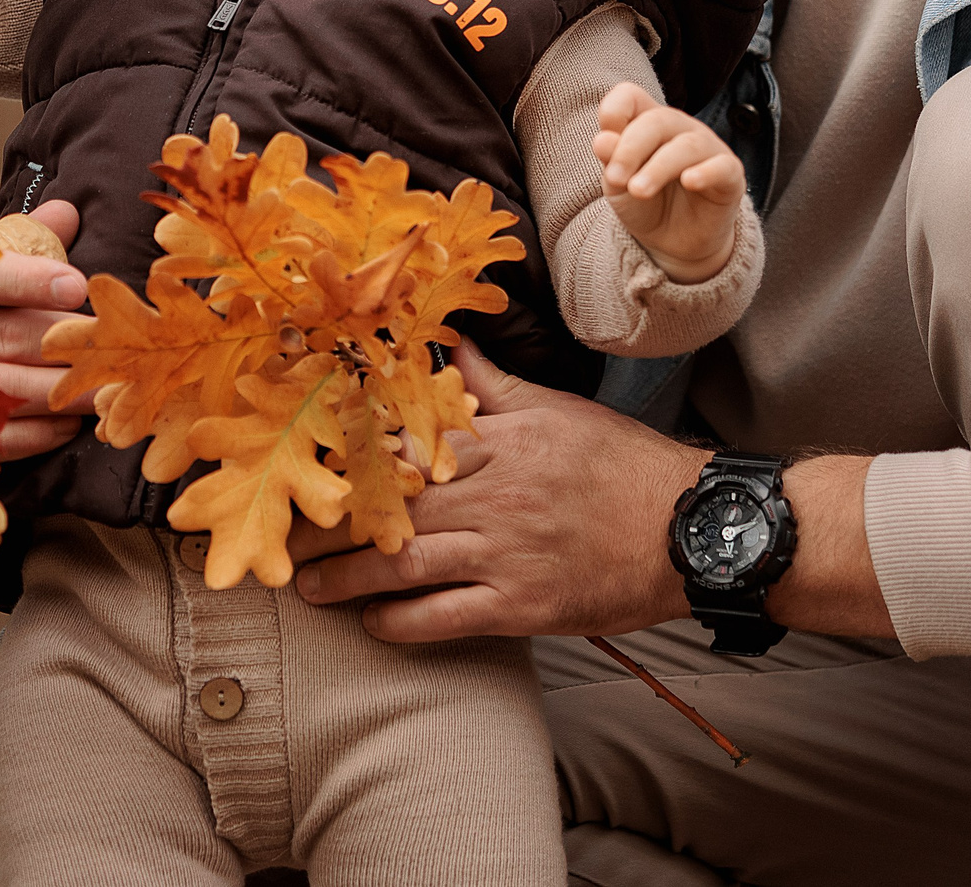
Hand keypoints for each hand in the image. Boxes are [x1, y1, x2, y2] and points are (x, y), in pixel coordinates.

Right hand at [0, 200, 87, 459]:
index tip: (75, 283)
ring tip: (110, 385)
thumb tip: (67, 212)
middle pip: (6, 334)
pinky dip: (39, 431)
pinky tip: (69, 421)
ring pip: (8, 386)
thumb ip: (20, 237)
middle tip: (117, 344)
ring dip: (65, 389)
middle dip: (65, 341)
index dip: (29, 278)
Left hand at [286, 341, 704, 639]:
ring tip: (307, 587)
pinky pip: (448, 617)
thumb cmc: (623, 467)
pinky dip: (404, 623)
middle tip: (280, 535)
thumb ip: (494, 384)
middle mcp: (494, 494)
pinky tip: (373, 624)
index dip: (348, 458)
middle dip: (329, 524)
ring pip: (406, 564)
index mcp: (498, 442)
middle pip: (391, 508)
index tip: (302, 465)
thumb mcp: (557, 410)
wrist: (690, 530)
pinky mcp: (523, 605)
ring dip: (348, 579)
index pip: (406, 445)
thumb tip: (447, 347)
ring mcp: (506, 553)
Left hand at [594, 82, 744, 282]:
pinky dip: (706, 172)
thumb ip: (612, 161)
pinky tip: (689, 181)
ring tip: (639, 191)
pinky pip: (723, 166)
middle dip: (631, 149)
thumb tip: (601, 140)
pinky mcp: (730, 175)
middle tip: (616, 179)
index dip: (614, 111)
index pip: (630, 96)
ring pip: (687, 145)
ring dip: (658, 168)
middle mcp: (679, 128)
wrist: (672, 242)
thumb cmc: (644, 203)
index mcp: (647, 123)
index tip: (601, 145)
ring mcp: (708, 148)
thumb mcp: (619, 185)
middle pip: (658, 120)